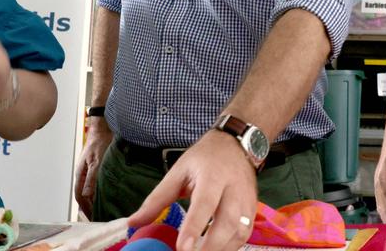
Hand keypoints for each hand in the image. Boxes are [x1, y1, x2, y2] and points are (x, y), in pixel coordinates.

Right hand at [75, 117, 113, 217]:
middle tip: (95, 219)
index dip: (84, 208)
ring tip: (100, 211)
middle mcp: (82, 174)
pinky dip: (97, 193)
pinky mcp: (95, 168)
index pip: (79, 196)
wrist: (103, 129)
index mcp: (80, 174)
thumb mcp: (96, 162)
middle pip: (82, 195)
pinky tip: (104, 196)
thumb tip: (86, 196)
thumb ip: (91, 179)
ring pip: (88, 190)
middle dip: (87, 208)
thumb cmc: (99, 143)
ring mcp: (88, 171)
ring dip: (92, 201)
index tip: (91, 218)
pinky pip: (94, 184)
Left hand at [128, 130, 256, 250]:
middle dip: (209, 246)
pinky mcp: (252, 211)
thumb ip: (157, 199)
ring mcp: (247, 201)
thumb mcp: (177, 172)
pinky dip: (229, 248)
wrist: (236, 146)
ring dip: (220, 249)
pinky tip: (213, 250)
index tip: (182, 247)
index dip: (194, 226)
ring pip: (239, 232)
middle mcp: (234, 189)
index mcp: (212, 176)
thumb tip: (134, 223)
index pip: (205, 203)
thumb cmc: (204, 159)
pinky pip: (244, 235)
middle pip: (227, 222)